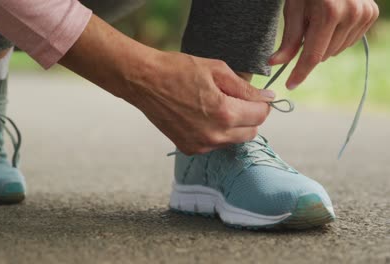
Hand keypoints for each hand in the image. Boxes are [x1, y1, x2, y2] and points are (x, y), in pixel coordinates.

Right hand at [128, 52, 273, 154]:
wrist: (144, 81)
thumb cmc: (178, 70)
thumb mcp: (217, 70)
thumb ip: (245, 88)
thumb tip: (269, 98)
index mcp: (225, 113)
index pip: (261, 115)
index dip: (261, 103)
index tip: (253, 95)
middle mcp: (215, 135)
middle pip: (251, 132)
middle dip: (249, 116)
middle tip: (235, 99)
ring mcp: (201, 145)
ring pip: (233, 140)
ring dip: (233, 126)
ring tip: (215, 106)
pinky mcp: (188, 149)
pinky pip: (214, 145)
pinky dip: (215, 133)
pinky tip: (202, 116)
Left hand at [269, 0, 378, 88]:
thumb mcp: (293, 10)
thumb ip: (288, 40)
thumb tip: (274, 63)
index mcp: (328, 12)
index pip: (313, 55)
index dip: (300, 73)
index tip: (290, 84)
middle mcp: (351, 14)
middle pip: (325, 55)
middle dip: (311, 50)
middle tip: (306, 29)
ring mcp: (364, 14)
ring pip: (337, 50)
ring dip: (325, 44)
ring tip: (319, 22)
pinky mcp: (371, 14)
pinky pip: (350, 41)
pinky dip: (337, 37)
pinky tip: (333, 21)